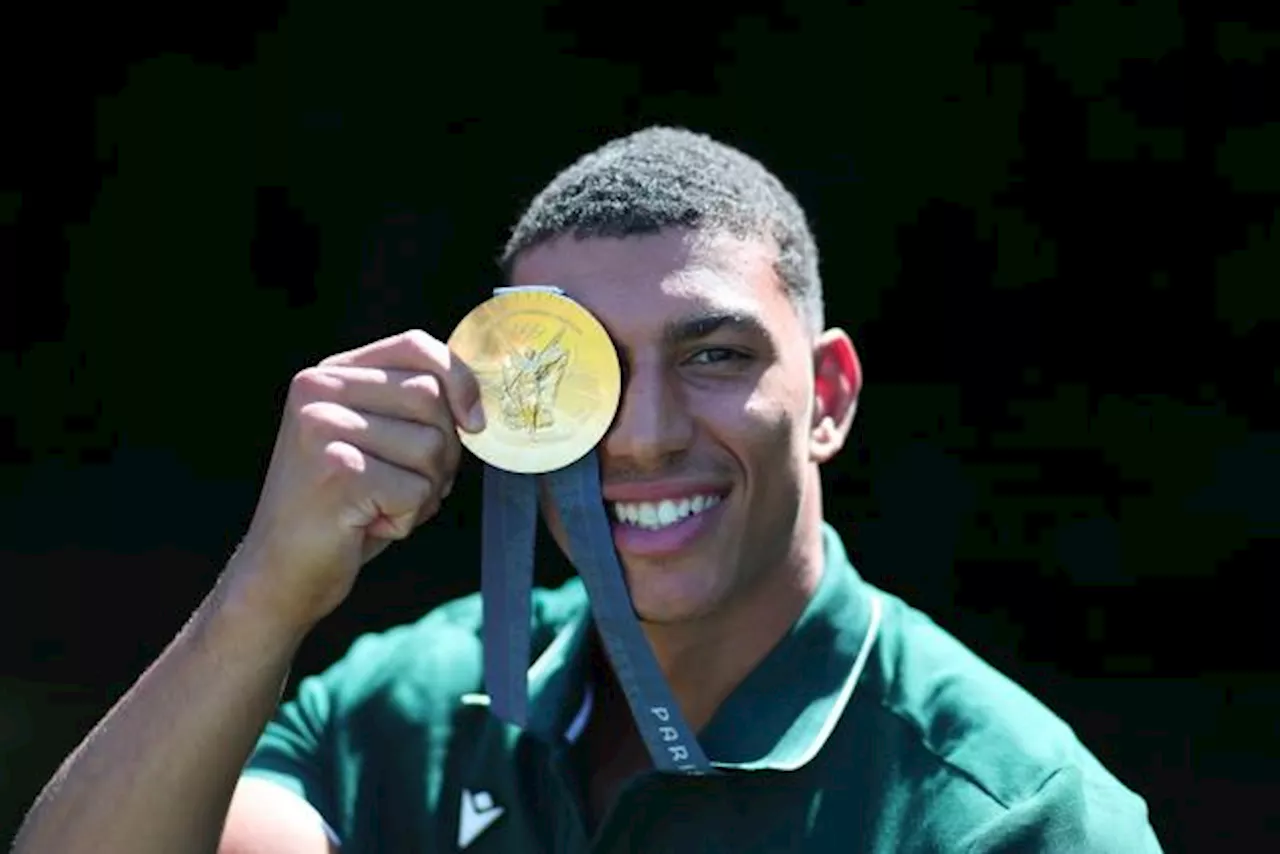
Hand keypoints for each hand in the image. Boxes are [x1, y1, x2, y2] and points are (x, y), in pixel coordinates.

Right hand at [226, 330, 484, 631]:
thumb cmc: (340, 510)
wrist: (281, 573)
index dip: (459, 379)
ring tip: (381, 507)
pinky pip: (417, 490)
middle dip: (444, 451)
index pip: (414, 346)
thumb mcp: (374, 443)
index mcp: (328, 375)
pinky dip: (408, 518)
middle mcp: (319, 391)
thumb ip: (410, 409)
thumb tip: (477, 405)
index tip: (475, 422)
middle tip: (410, 485)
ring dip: (425, 491)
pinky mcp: (338, 471)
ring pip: (431, 446)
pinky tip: (369, 525)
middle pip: (431, 397)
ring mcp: (324, 428)